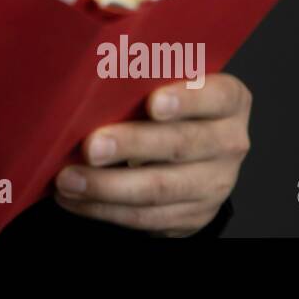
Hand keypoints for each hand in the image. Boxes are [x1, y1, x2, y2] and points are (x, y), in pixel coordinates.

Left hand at [51, 73, 251, 235]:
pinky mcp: (193, 216)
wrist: (196, 154)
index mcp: (230, 102)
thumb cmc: (169, 105)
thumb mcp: (171, 84)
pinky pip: (146, 217)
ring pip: (159, 189)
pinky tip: (74, 198)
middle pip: (181, 145)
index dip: (187, 100)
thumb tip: (90, 83)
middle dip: (131, 146)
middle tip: (90, 147)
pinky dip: (104, 208)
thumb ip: (146, 80)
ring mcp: (215, 184)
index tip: (153, 103)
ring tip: (68, 179)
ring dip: (107, 186)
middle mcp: (230, 143)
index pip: (217, 96)